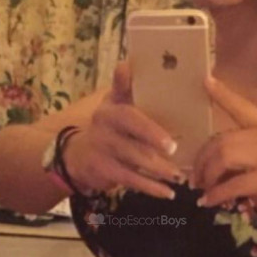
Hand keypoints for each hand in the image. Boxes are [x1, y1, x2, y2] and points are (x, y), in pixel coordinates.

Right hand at [64, 62, 185, 198]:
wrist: (77, 156)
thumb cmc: (109, 127)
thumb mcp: (114, 105)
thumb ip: (125, 88)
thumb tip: (128, 63)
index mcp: (111, 107)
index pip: (125, 105)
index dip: (138, 106)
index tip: (152, 107)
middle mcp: (102, 125)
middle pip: (131, 131)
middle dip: (153, 138)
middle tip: (174, 148)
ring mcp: (101, 148)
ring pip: (134, 158)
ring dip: (159, 169)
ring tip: (179, 176)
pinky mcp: (102, 170)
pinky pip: (130, 180)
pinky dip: (151, 188)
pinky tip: (168, 193)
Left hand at [192, 75, 256, 246]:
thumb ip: (245, 152)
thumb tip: (209, 160)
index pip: (242, 107)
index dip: (222, 94)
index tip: (205, 80)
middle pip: (221, 141)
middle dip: (202, 161)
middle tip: (195, 178)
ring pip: (222, 158)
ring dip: (207, 176)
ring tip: (203, 189)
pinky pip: (230, 184)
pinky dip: (215, 195)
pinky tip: (210, 201)